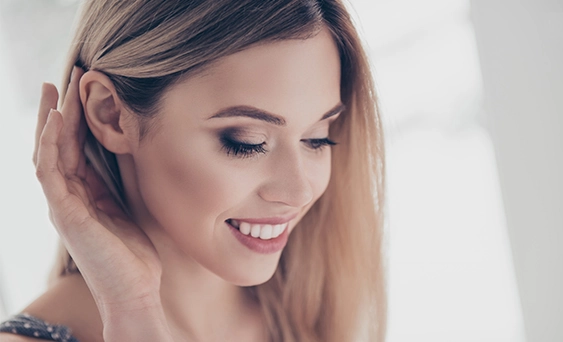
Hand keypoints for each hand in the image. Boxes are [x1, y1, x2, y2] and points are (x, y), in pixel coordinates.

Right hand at [34, 68, 169, 337]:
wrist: (135, 290)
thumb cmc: (135, 255)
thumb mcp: (130, 209)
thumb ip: (122, 184)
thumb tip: (134, 154)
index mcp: (85, 194)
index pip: (76, 148)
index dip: (80, 117)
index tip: (89, 89)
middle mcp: (69, 196)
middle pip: (59, 144)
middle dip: (62, 108)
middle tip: (70, 75)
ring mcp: (63, 204)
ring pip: (49, 152)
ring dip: (51, 118)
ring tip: (56, 86)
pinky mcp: (64, 213)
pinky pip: (51, 171)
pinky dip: (51, 143)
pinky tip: (57, 118)